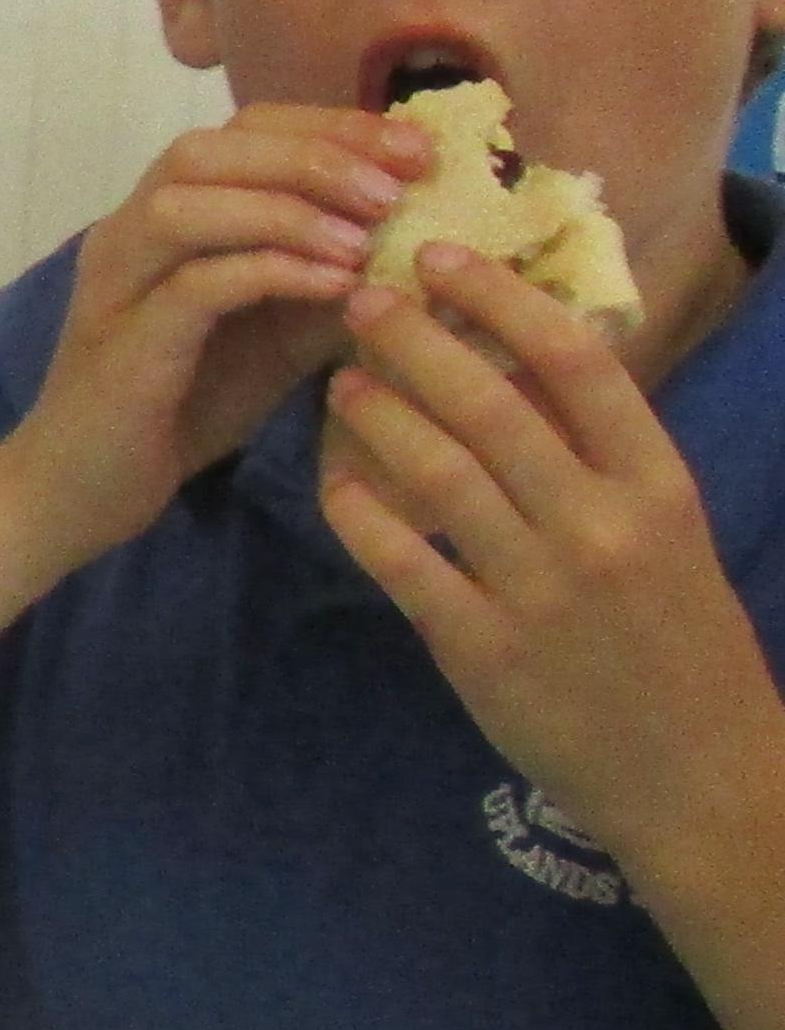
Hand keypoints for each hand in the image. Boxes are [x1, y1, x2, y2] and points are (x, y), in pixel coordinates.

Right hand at [0, 104, 412, 565]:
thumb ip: (337, 283)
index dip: (332, 126)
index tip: (417, 153)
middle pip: (208, 147)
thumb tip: (430, 247)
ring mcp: (117, 285)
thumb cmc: (184, 408)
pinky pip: (193, 286)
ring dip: (287, 208)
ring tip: (366, 236)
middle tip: (398, 186)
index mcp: (167, 217)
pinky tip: (336, 287)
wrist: (86, 493)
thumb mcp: (282, 334)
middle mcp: (129, 234)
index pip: (243, 130)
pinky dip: (270, 272)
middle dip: (314, 153)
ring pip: (186, 204)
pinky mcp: (123, 345)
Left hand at [320, 244, 784, 866]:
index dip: (501, 300)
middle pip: (492, 405)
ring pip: (438, 475)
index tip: (443, 259)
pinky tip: (335, 482)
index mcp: (658, 485)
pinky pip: (402, 562)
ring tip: (343, 381)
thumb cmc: (676, 634)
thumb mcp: (666, 530)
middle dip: (417, 341)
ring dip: (380, 417)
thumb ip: (599, 453)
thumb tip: (521, 354)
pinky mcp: (482, 650)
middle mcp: (602, 527)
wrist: (695, 770)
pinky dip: (360, 513)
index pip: (577, 363)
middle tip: (365, 300)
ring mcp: (540, 590)